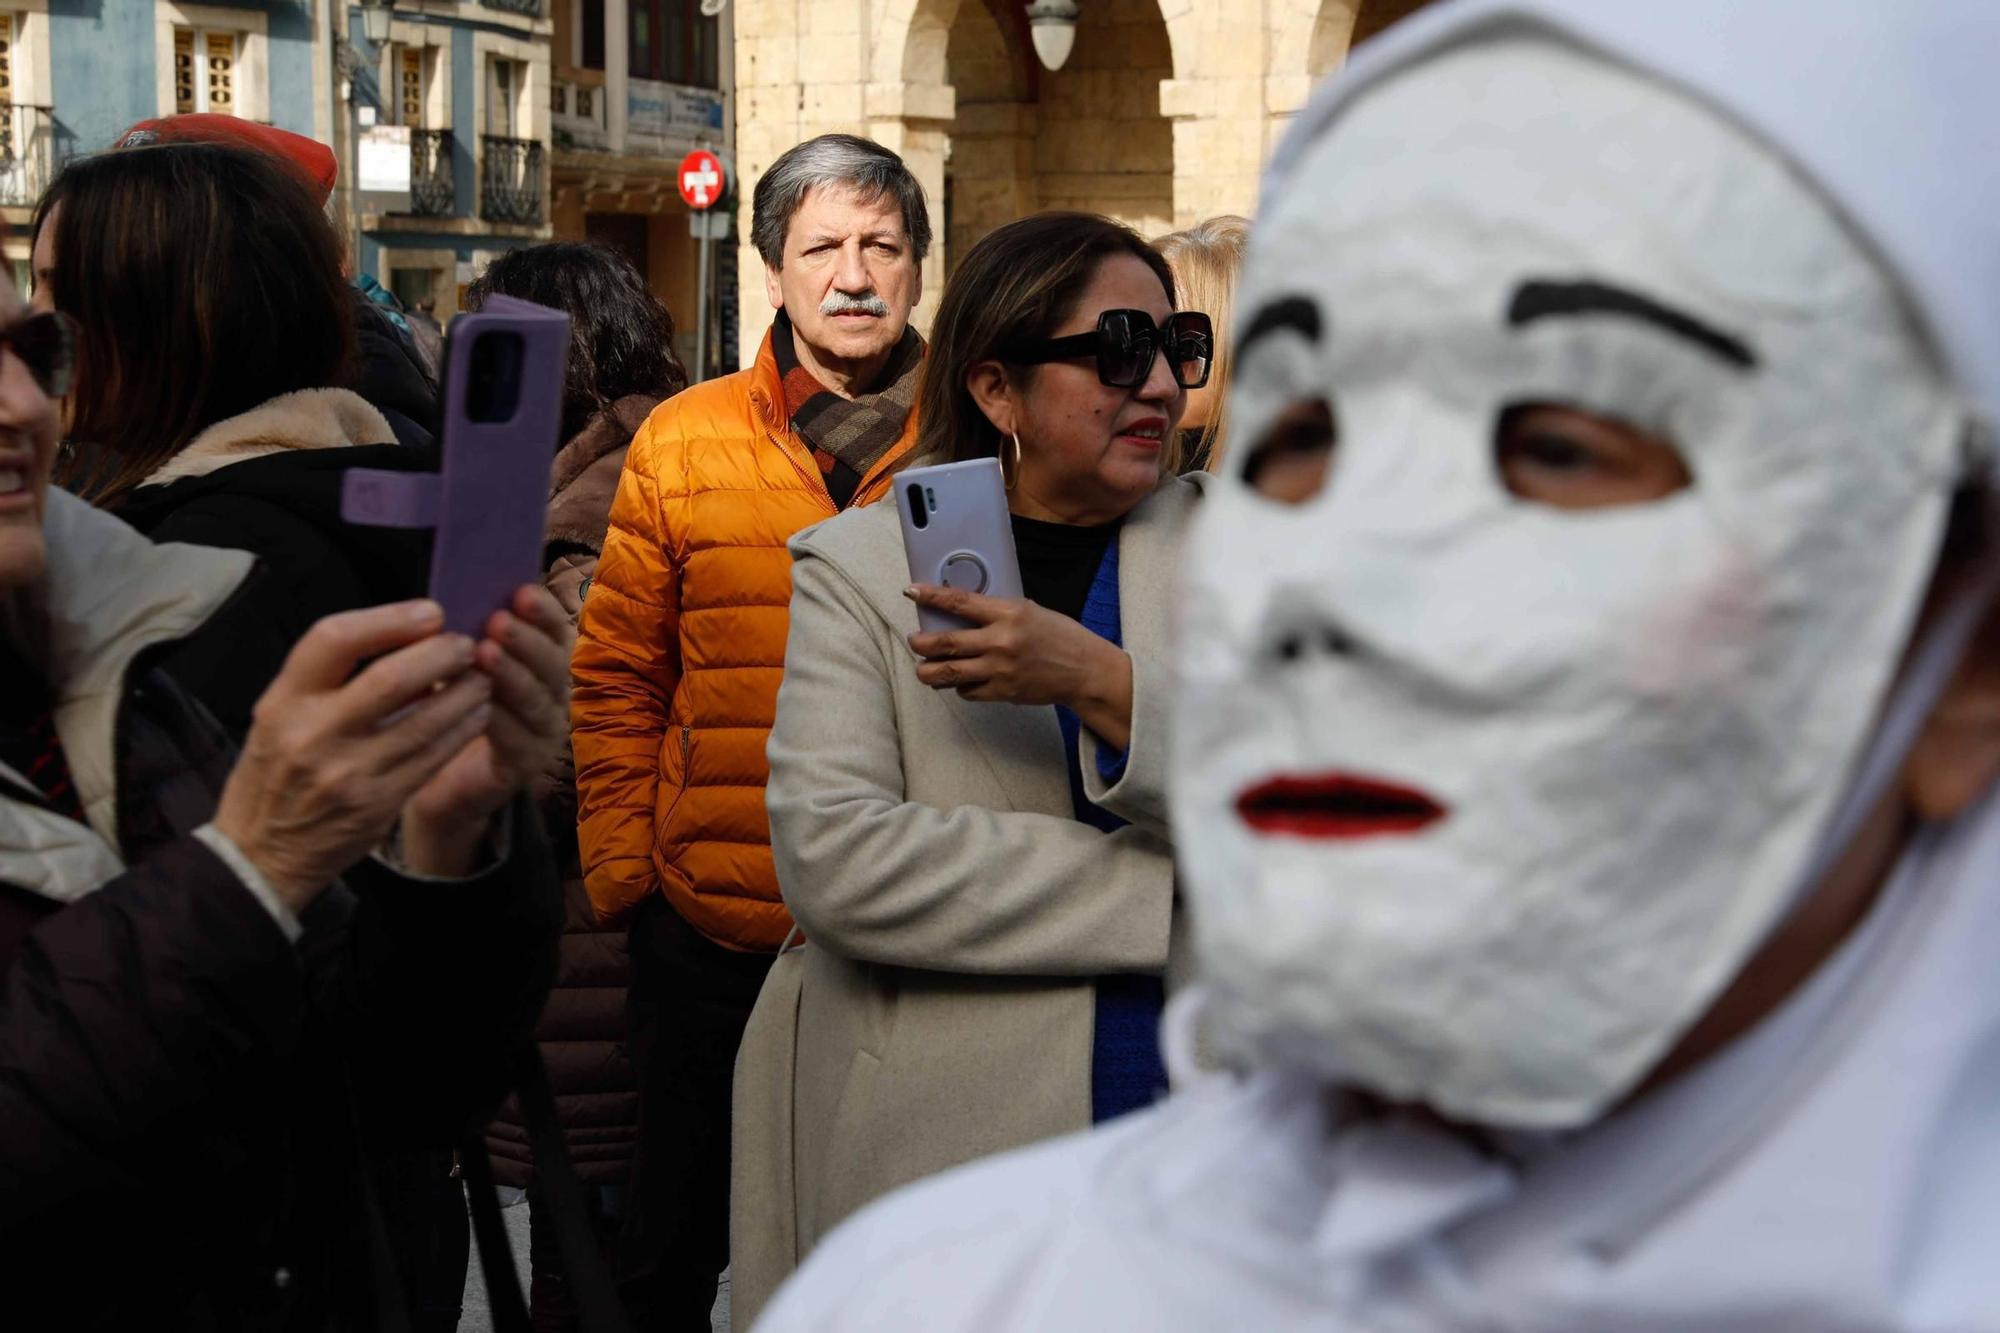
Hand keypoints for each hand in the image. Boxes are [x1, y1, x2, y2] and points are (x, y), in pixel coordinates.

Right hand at [213, 601, 492, 912]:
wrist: (259, 853)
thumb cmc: (275, 773)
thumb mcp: (276, 716)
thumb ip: (326, 678)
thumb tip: (400, 633)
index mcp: (283, 702)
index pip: (334, 639)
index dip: (390, 618)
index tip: (430, 612)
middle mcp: (313, 734)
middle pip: (391, 678)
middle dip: (440, 654)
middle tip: (466, 644)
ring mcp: (348, 773)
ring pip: (425, 720)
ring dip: (465, 692)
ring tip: (482, 676)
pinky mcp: (378, 805)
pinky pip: (435, 757)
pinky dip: (463, 730)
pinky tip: (477, 713)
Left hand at [401, 585, 574, 873]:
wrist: (429, 777)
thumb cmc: (442, 707)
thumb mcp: (455, 662)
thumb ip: (466, 632)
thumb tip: (456, 587)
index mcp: (542, 663)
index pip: (556, 631)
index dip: (544, 612)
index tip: (522, 591)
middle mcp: (553, 695)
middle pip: (554, 664)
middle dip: (527, 640)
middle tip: (499, 620)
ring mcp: (544, 733)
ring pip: (538, 700)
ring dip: (513, 675)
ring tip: (485, 654)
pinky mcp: (525, 767)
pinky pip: (519, 741)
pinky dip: (501, 721)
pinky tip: (481, 706)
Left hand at [904, 583, 1134, 750]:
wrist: (1084, 671)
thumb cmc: (1059, 637)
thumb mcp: (1029, 611)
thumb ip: (997, 612)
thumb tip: (961, 612)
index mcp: (1008, 613)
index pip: (959, 602)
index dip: (930, 596)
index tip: (911, 591)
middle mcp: (1000, 641)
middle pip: (945, 643)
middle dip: (921, 643)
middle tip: (914, 641)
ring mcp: (1000, 669)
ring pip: (949, 673)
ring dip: (928, 671)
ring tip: (923, 668)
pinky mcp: (1003, 691)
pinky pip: (968, 691)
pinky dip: (960, 686)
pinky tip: (960, 681)